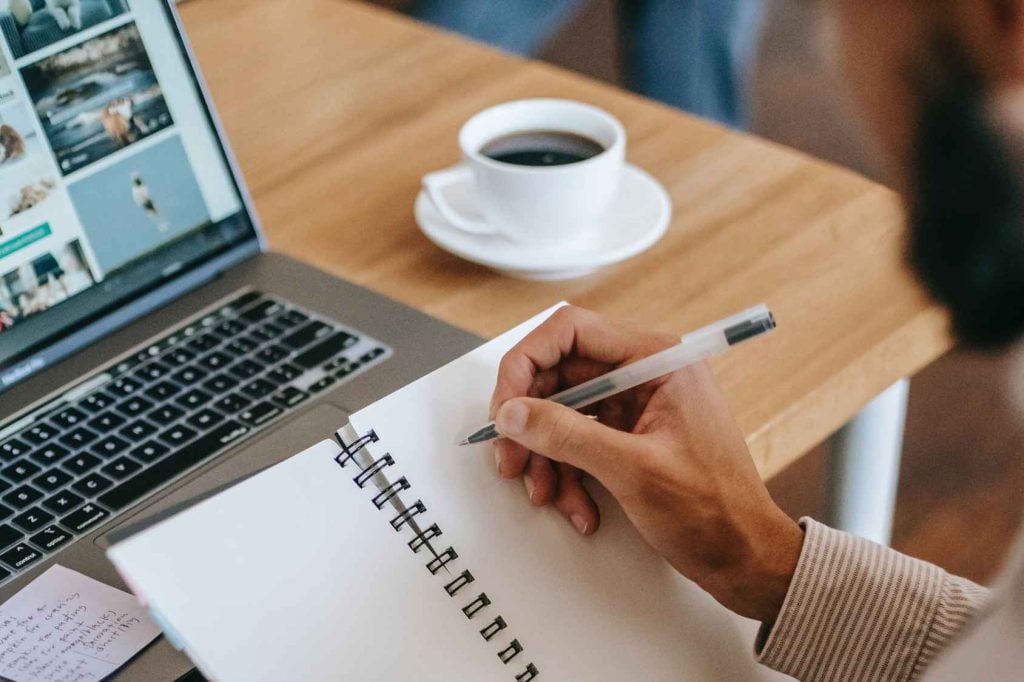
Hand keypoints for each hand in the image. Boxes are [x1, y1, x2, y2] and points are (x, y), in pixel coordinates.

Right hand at [490, 306, 803, 622]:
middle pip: (558, 376)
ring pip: (562, 414)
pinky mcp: (629, 437)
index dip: (526, 364)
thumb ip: (568, 436)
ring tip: (546, 493)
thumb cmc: (715, 511)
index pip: (571, 332)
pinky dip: (567, 475)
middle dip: (531, 422)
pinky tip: (577, 506)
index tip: (506, 405)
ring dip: (546, 457)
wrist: (746, 557)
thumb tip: (514, 413)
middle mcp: (644, 374)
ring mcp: (635, 406)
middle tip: (511, 458)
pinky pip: (577, 443)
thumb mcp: (634, 470)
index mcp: (656, 360)